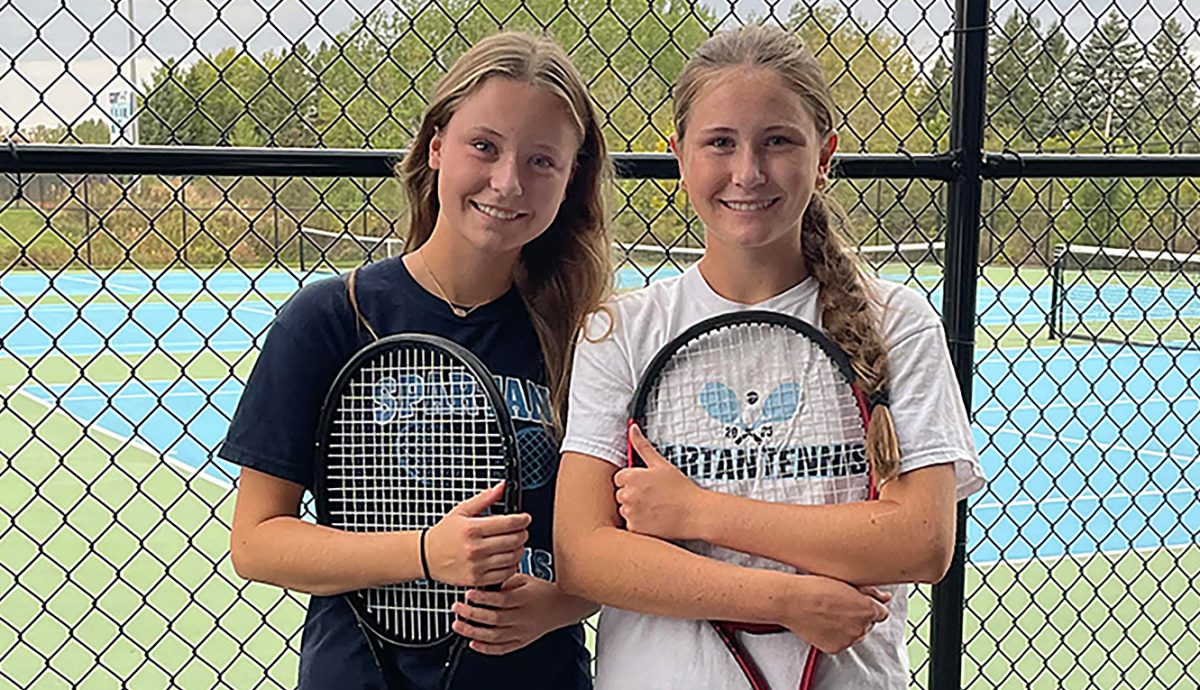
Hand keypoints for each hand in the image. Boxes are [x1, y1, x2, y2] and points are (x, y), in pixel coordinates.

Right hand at [425, 482, 529, 586]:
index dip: (522, 519)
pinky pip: (505, 574)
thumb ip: (485, 498)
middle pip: (514, 540)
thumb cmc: (444, 534)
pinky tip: (507, 558)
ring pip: (512, 557)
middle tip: (521, 530)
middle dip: (523, 533)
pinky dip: (512, 565)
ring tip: (515, 544)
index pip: (509, 523)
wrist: (426, 556)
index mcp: (472, 529)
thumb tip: (501, 486)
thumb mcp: (462, 510)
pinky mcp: (477, 579)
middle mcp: (474, 548)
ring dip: (519, 549)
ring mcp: (476, 566)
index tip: (525, 518)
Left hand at [450, 574, 570, 654]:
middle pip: (494, 619)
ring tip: (458, 625)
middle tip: (457, 608)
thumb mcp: (526, 578)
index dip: (483, 598)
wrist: (562, 606)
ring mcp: (522, 631)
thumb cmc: (542, 590)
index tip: (468, 593)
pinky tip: (473, 643)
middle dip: (472, 614)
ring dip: (473, 632)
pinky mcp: (522, 642)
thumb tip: (486, 581)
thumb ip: (506, 580)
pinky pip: (502, 649)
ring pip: (494, 636)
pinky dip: (486, 648)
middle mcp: (523, 617)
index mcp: (525, 598)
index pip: (500, 600)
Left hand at [614, 424, 708, 539]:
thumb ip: (642, 445)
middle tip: (653, 496)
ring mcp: (630, 512)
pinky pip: (630, 524)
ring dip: (635, 509)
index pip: (619, 477)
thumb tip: (632, 428)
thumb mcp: (660, 463)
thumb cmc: (680, 488)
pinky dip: (639, 523)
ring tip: (655, 507)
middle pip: (621, 493)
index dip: (632, 480)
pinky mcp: (635, 528)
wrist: (694, 513)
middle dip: (633, 494)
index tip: (646, 484)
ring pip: (625, 509)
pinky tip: (654, 518)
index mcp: (631, 477)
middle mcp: (627, 495)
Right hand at [778, 575, 890, 653]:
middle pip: (868, 625)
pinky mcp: (836, 648)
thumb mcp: (847, 582)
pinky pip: (842, 643)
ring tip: (829, 614)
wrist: (791, 600)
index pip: (881, 613)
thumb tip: (885, 597)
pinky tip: (824, 623)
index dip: (868, 606)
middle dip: (858, 617)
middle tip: (839, 606)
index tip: (856, 603)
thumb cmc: (815, 586)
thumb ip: (871, 592)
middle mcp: (862, 627)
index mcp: (868, 609)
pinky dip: (835, 636)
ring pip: (856, 635)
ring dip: (848, 627)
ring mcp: (849, 639)